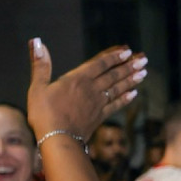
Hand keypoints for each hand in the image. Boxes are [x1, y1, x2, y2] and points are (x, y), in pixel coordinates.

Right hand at [27, 39, 146, 139]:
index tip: (127, 50)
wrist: (58, 139)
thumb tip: (36, 41)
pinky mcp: (100, 117)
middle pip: (113, 74)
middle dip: (129, 65)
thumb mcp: (38, 87)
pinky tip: (134, 94)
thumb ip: (41, 64)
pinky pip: (116, 105)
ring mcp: (98, 103)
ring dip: (131, 80)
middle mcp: (92, 89)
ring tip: (144, 72)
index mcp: (77, 79)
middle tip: (143, 58)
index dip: (114, 56)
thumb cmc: (44, 113)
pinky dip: (125, 99)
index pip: (100, 63)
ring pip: (118, 88)